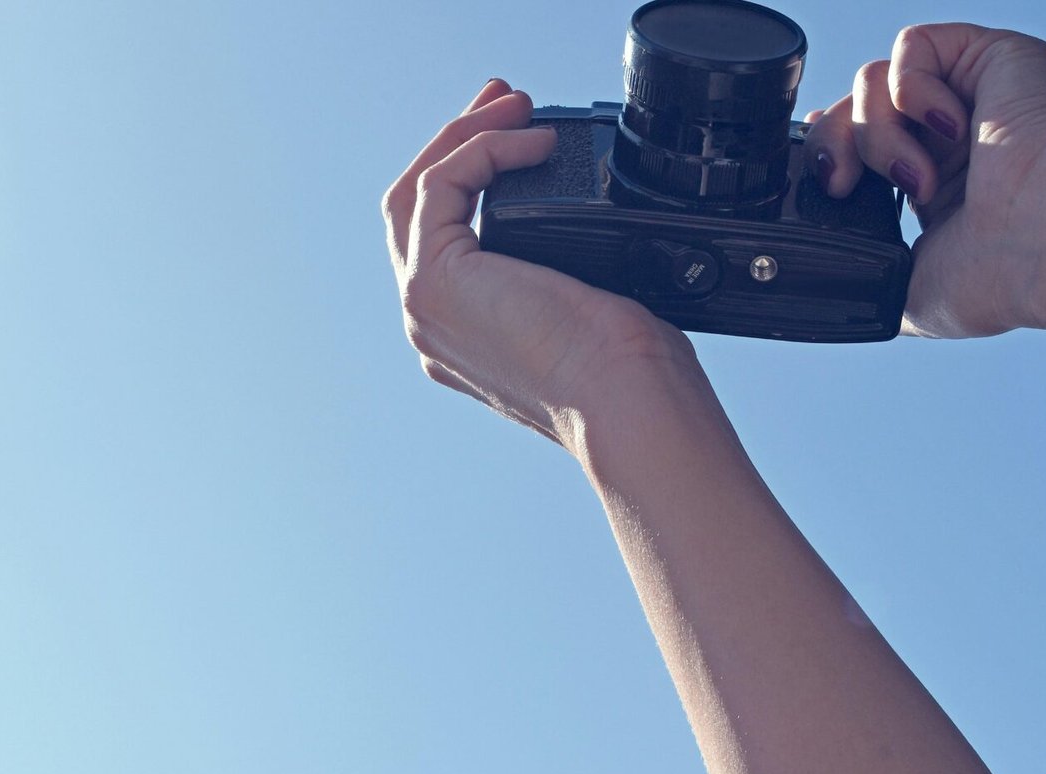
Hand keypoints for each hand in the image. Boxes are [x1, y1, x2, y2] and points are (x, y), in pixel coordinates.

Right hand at [382, 80, 699, 449]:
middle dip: (457, 143)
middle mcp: (432, 326)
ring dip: (464, 136)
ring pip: (416, 193)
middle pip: (417, 209)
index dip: (472, 175)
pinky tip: (535, 143)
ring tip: (516, 104)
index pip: (444, 238)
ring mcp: (423, 306)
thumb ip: (562, 268)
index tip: (521, 134)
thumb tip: (586, 220)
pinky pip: (441, 185)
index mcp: (466, 338)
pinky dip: (484, 149)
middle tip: (505, 101)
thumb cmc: (630, 370)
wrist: (627, 401)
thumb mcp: (591, 302)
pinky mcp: (433, 280)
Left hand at [805, 24, 1045, 337]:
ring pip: (872, 81)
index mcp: (934, 185)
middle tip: (843, 186)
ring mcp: (967, 95)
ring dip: (878, 133)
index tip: (824, 175)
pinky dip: (911, 88)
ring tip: (919, 178)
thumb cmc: (1000, 278)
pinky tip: (946, 126)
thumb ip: (871, 275)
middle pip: (853, 108)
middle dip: (834, 146)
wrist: (1045, 243)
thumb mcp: (908, 293)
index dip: (828, 147)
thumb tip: (845, 287)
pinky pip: (913, 46)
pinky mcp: (988, 57)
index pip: (860, 144)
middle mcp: (949, 138)